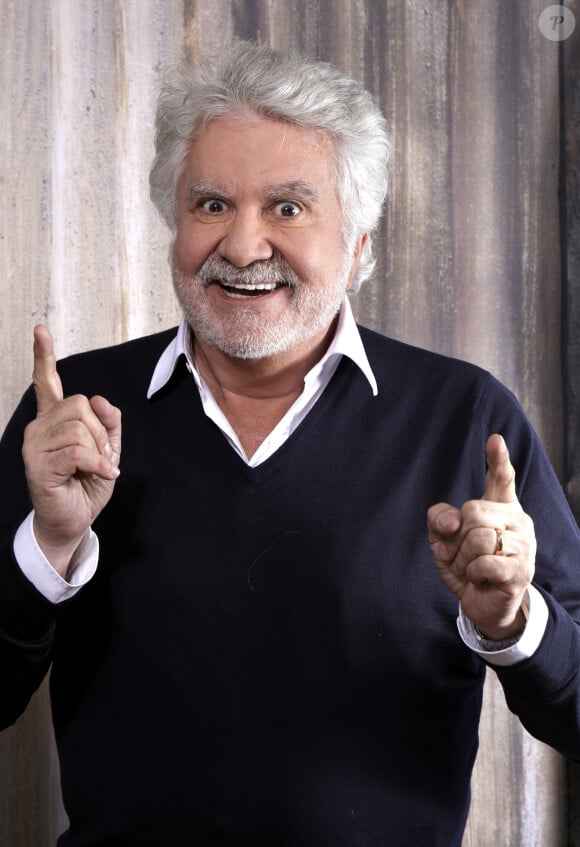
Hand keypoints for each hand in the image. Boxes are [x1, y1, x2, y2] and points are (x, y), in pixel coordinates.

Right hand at [22, 325, 121, 577]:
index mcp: (53, 420)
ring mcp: (35, 446)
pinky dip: (97, 463)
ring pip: (79, 427)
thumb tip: (101, 400)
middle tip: (102, 457)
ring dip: (99, 450)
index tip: (41, 330)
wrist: (74, 521)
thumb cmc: (87, 485)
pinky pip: (78, 451)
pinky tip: (103, 474)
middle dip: (101, 431)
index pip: (46, 382)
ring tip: (97, 468)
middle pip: (80, 405)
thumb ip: (108, 423)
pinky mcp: (39, 465)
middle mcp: (39, 427)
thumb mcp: (107, 449)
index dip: (43, 356)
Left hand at [427, 434, 535, 640]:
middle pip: (473, 511)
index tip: (495, 440)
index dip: (498, 460)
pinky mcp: (520, 570)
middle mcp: (516, 521)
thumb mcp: (443, 540)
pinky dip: (471, 574)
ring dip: (462, 558)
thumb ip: (439, 520)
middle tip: (458, 554)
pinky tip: (479, 579)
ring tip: (468, 568)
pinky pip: (483, 563)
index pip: (501, 479)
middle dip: (456, 537)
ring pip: (478, 538)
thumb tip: (450, 521)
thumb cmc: (466, 566)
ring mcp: (523, 545)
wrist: (484, 604)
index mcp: (500, 508)